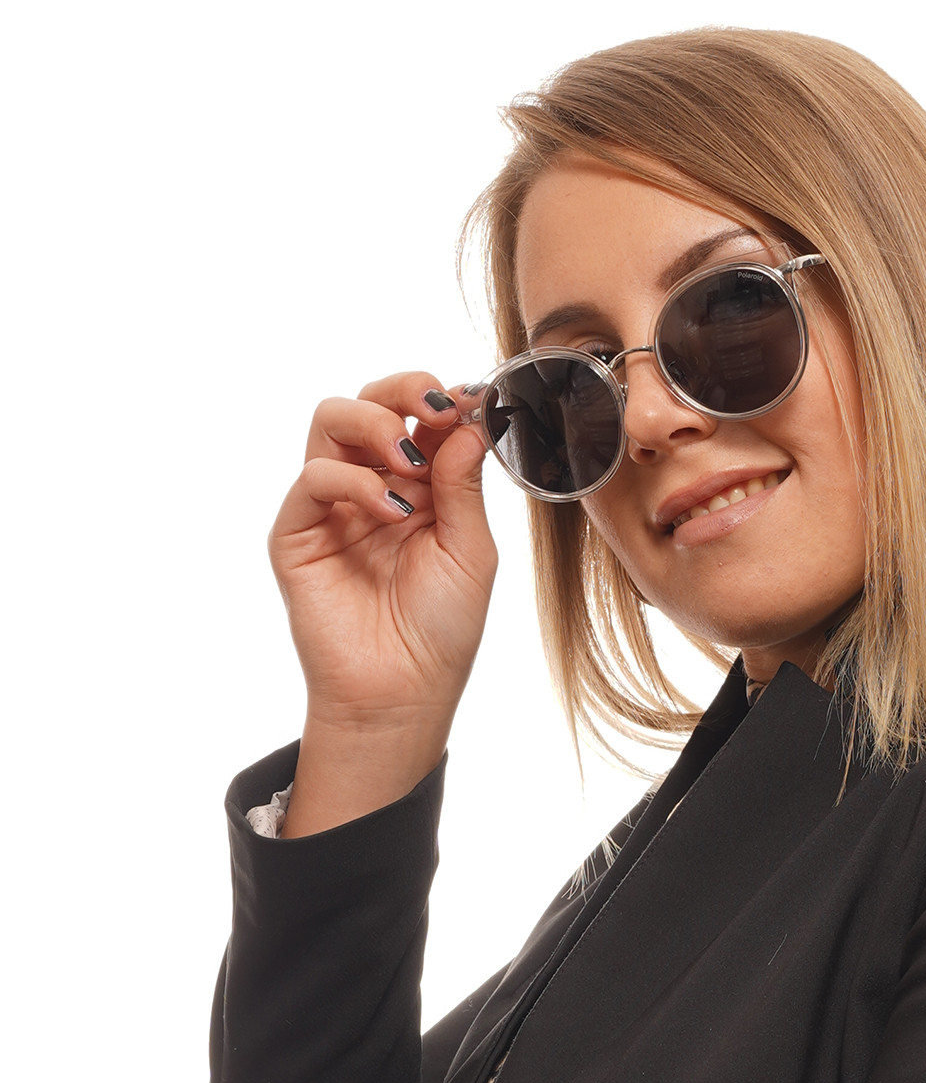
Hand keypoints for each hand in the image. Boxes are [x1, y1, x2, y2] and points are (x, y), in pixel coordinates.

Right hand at [269, 371, 498, 832]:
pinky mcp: (298, 532)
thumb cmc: (442, 629)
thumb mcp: (470, 550)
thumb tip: (465, 420)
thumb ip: (462, 484)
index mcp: (421, 488)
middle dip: (403, 391)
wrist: (403, 692)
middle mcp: (374, 487)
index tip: (470, 401)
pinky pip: (314, 478)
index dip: (442, 399)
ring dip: (374, 423)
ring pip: (330, 420)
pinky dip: (354, 480)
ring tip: (407, 461)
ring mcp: (332, 506)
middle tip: (435, 411)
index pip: (419, 417)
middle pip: (369, 401)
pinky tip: (392, 512)